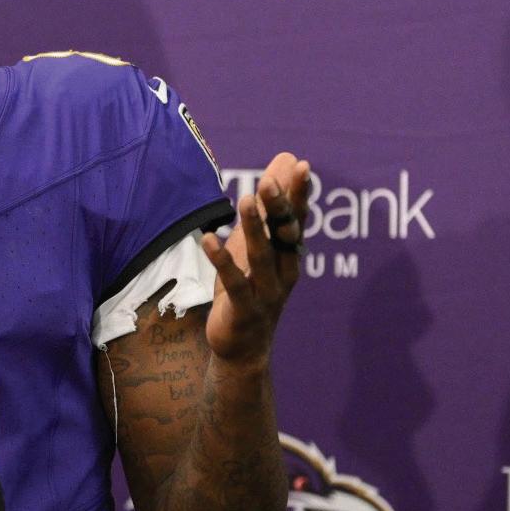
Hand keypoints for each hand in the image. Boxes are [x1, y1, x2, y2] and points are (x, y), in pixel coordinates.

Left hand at [200, 152, 310, 365]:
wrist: (244, 347)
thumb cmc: (250, 288)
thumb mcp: (258, 247)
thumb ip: (269, 209)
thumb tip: (284, 163)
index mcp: (290, 255)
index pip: (297, 219)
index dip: (299, 194)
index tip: (301, 166)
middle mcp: (284, 271)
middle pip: (285, 235)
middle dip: (279, 207)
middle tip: (268, 180)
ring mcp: (267, 292)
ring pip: (262, 257)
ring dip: (254, 228)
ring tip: (245, 199)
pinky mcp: (245, 309)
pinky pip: (234, 282)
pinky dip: (222, 261)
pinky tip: (208, 239)